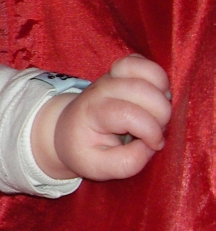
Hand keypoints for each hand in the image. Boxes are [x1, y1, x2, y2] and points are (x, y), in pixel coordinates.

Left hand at [32, 55, 171, 180]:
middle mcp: (102, 89)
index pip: (130, 114)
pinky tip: (153, 96)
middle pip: (144, 92)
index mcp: (93, 113)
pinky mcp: (120, 69)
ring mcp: (111, 76)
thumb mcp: (99, 168)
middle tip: (152, 130)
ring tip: (154, 114)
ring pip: (150, 73)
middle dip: (160, 116)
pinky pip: (144, 62)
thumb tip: (153, 143)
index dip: (150, 132)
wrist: (66, 130)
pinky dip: (157, 77)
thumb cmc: (84, 149)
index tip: (151, 145)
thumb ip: (128, 162)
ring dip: (162, 97)